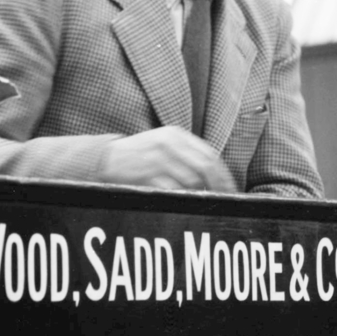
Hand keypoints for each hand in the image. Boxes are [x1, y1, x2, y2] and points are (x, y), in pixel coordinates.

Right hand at [101, 127, 235, 193]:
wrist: (106, 158)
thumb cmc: (138, 154)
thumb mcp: (163, 143)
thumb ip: (187, 153)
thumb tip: (214, 174)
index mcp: (175, 135)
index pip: (210, 155)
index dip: (223, 174)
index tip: (230, 188)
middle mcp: (169, 144)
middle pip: (205, 167)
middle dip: (217, 185)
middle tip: (223, 199)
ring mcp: (158, 159)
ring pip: (191, 181)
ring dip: (196, 193)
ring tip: (197, 199)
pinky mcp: (148, 175)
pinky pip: (173, 190)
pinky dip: (180, 197)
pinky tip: (179, 200)